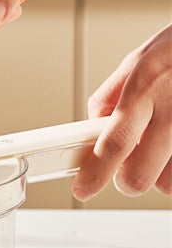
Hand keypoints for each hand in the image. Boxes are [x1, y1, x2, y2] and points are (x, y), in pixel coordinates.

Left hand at [72, 25, 171, 199]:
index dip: (95, 173)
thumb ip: (112, 95)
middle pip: (139, 176)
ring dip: (159, 173)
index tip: (82, 188)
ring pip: (166, 183)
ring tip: (162, 145)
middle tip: (128, 164)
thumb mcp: (139, 59)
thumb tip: (94, 125)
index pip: (115, 143)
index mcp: (145, 88)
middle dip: (127, 179)